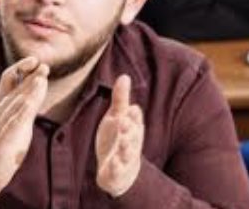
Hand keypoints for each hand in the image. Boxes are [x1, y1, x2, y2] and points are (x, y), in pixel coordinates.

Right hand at [0, 56, 47, 205]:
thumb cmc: (3, 144)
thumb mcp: (18, 120)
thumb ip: (28, 102)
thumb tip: (39, 81)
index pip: (7, 77)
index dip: (21, 66)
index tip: (35, 60)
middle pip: (12, 87)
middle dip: (28, 75)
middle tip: (44, 65)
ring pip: (14, 102)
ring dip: (27, 90)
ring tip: (40, 78)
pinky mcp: (2, 141)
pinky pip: (12, 124)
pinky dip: (21, 112)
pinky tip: (29, 103)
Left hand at [95, 74, 143, 196]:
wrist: (118, 170)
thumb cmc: (118, 136)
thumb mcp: (117, 116)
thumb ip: (121, 98)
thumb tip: (124, 76)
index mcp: (132, 127)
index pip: (135, 120)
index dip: (134, 115)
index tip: (131, 109)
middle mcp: (131, 142)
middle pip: (133, 135)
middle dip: (129, 129)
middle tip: (123, 121)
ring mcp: (124, 158)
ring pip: (128, 153)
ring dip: (126, 148)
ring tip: (123, 142)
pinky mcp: (117, 172)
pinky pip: (118, 170)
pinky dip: (117, 167)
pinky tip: (113, 163)